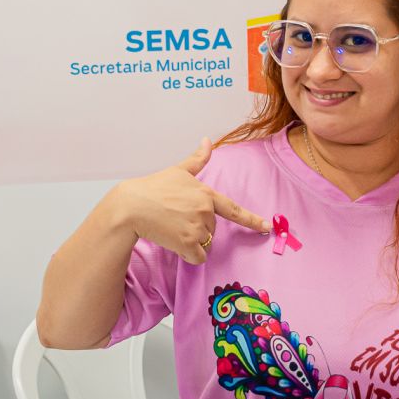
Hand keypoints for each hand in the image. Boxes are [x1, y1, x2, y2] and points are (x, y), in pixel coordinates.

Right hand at [109, 138, 270, 263]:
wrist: (131, 206)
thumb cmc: (153, 188)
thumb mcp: (178, 171)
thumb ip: (198, 159)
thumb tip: (208, 140)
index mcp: (206, 194)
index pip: (234, 209)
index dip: (252, 220)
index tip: (267, 226)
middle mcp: (205, 210)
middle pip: (211, 229)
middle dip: (198, 228)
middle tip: (176, 218)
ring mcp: (197, 227)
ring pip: (204, 244)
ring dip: (191, 242)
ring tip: (172, 228)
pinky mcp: (188, 243)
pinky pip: (198, 257)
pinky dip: (188, 255)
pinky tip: (173, 242)